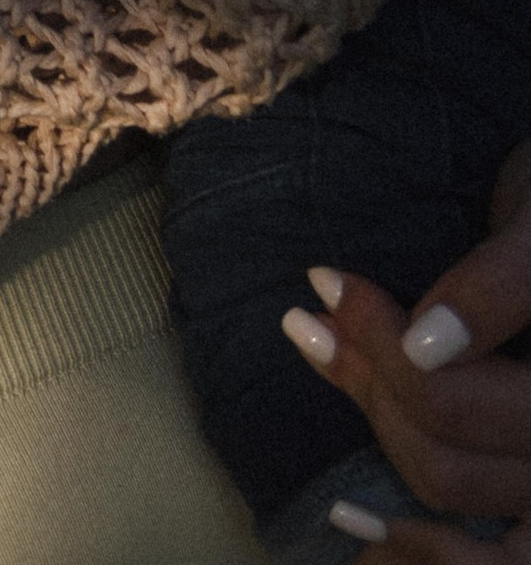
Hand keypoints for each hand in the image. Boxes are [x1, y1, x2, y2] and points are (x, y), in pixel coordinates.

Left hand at [283, 150, 530, 552]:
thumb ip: (502, 283)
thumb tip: (424, 345)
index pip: (451, 385)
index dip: (378, 338)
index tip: (322, 280)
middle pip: (444, 438)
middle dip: (370, 376)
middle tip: (314, 317)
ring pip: (448, 484)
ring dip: (378, 430)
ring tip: (325, 357)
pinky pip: (486, 559)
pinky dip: (418, 546)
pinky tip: (351, 516)